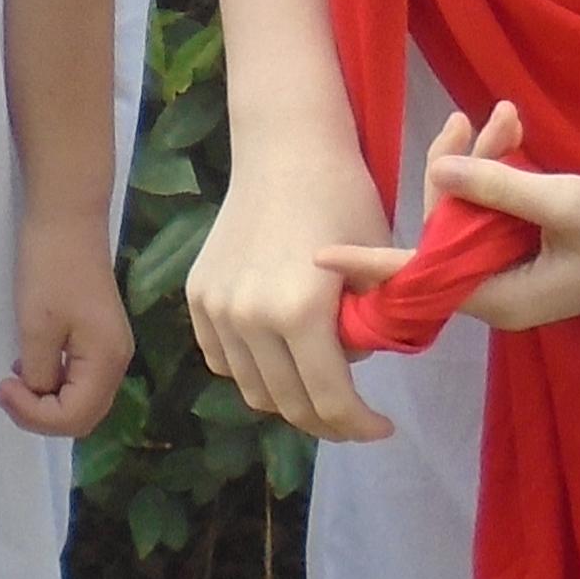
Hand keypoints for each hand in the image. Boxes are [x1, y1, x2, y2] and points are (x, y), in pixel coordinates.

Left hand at [0, 218, 135, 439]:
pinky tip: (30, 364)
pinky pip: (80, 379)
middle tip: (6, 390)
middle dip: (42, 414)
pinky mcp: (99, 336)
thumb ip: (39, 373)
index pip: (75, 417)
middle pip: (84, 415)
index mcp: (106, 361)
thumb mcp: (36, 327)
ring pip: (82, 400)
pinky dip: (54, 383)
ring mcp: (110, 349)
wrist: (67, 218)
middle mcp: (117, 361)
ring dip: (47, 401)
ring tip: (14, 380)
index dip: (34, 415)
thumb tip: (39, 394)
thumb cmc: (50, 269)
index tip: (2, 387)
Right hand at [186, 148, 397, 443]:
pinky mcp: (198, 296)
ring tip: (317, 388)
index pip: (331, 400)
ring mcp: (217, 309)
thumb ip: (365, 332)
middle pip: (288, 404)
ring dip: (287, 399)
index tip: (381, 428)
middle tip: (352, 419)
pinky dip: (251, 370)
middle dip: (327, 423)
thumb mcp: (373, 268)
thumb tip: (349, 369)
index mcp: (300, 313)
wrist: (287, 150)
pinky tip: (279, 356)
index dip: (360, 425)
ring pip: (251, 389)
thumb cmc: (345, 200)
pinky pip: (222, 358)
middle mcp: (251, 319)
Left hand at [329, 104, 579, 335]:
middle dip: (450, 176)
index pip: (421, 281)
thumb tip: (439, 168)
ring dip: (482, 166)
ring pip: (472, 220)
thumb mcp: (562, 201)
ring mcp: (517, 272)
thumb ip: (497, 188)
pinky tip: (509, 130)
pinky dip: (501, 175)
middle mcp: (502, 291)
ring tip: (501, 116)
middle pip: (445, 239)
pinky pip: (497, 215)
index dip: (370, 266)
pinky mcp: (533, 252)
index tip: (321, 256)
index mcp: (503, 298)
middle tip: (462, 120)